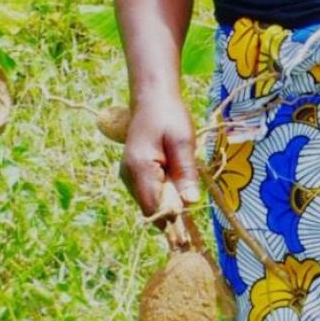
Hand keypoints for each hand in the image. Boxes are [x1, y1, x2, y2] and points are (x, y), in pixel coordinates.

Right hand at [119, 92, 201, 229]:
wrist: (152, 99)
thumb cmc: (169, 116)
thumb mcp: (183, 142)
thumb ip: (185, 172)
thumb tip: (191, 202)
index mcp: (139, 169)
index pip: (154, 208)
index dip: (172, 218)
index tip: (189, 221)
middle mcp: (129, 177)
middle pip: (152, 209)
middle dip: (173, 210)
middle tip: (190, 200)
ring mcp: (129, 177)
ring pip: (152, 203)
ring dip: (170, 201)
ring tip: (182, 181)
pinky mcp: (135, 176)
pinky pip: (151, 193)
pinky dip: (165, 193)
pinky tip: (175, 178)